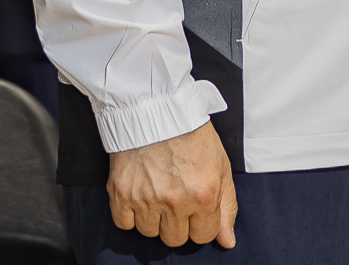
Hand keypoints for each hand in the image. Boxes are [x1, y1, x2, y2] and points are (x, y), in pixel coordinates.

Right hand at [106, 121, 234, 248]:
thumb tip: (227, 241)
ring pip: (150, 233)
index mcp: (204, 195)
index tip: (195, 207)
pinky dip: (130, 214)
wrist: (156, 107)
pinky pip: (124, 224)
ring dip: (154, 218)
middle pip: (176, 239)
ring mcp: (146, 199)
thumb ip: (226, 206)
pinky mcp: (121, 193)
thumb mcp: (220, 165)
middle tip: (176, 197)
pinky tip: (138, 194)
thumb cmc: (190, 132)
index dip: (201, 222)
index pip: (203, 236)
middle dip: (178, 222)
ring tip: (157, 191)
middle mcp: (175, 201)